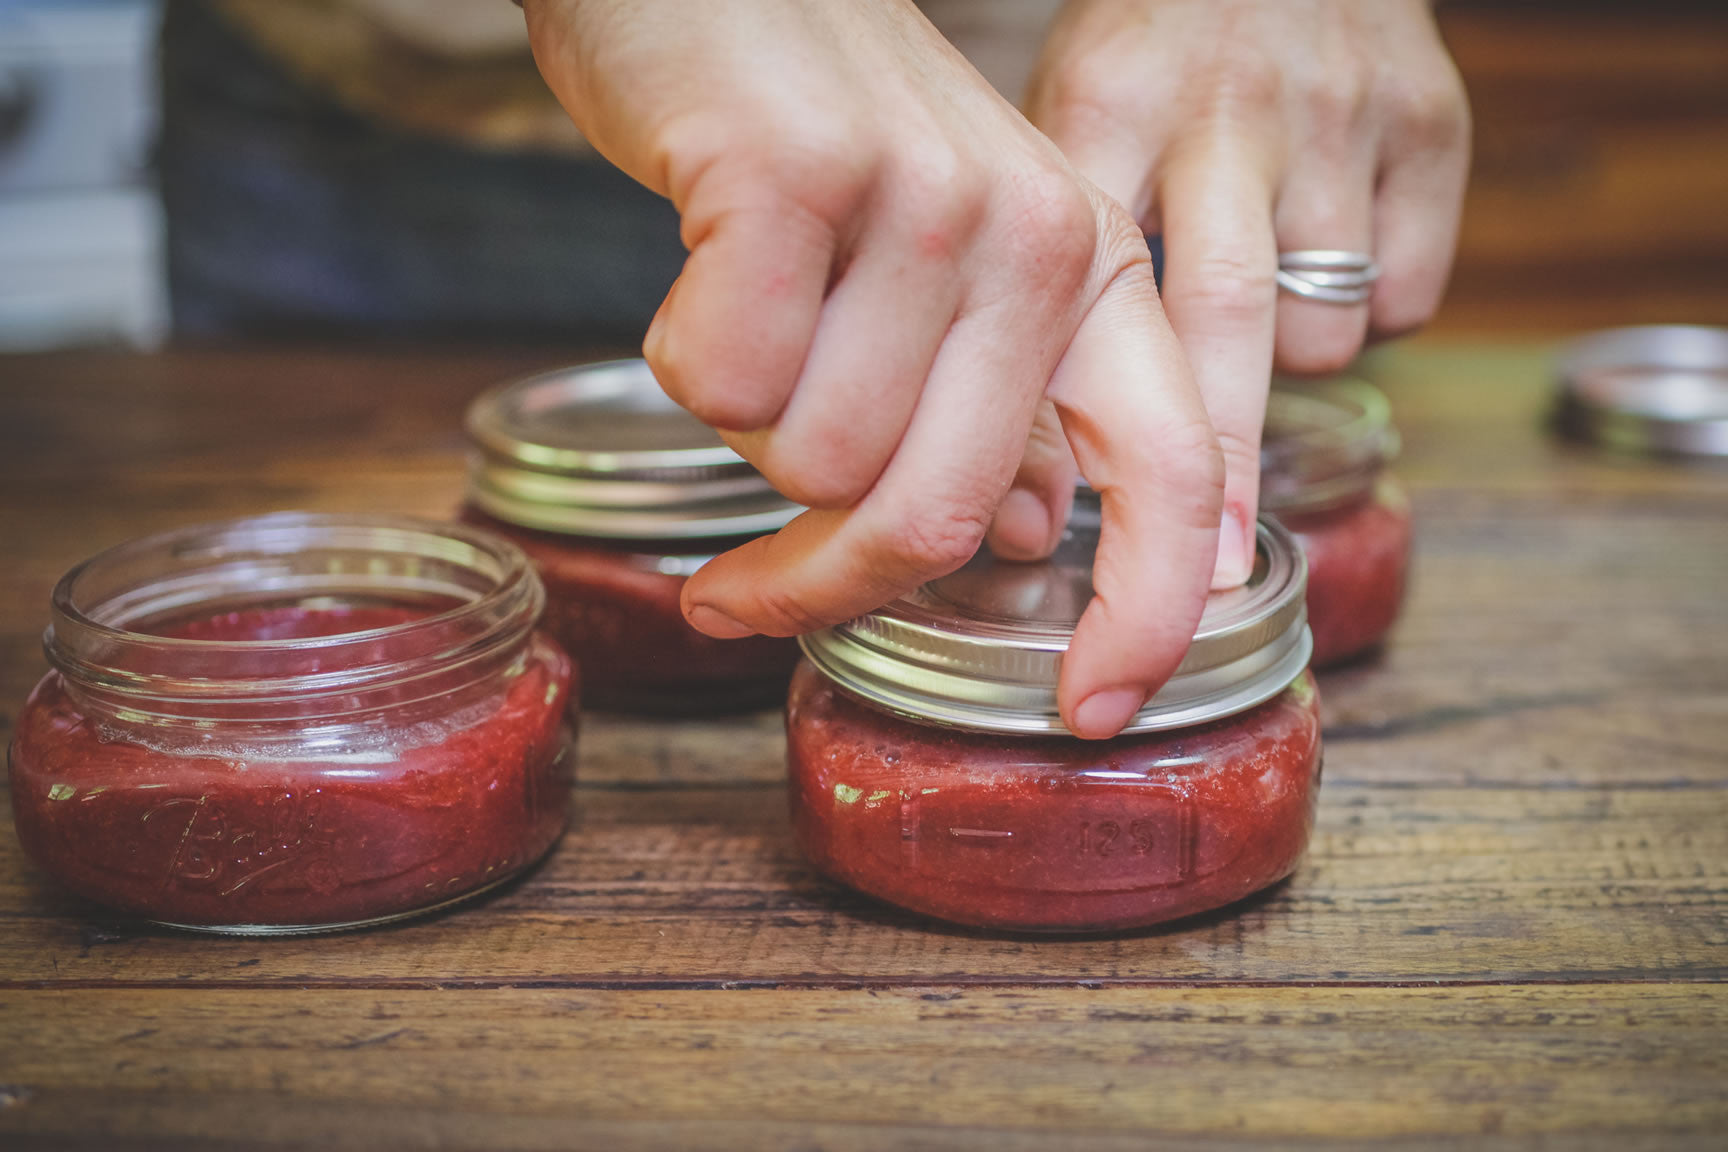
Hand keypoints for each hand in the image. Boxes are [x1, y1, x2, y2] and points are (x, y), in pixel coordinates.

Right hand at [523, 0, 1223, 737]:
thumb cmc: (825, 134)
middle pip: (930, 517)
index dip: (1145, 614)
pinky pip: (722, 381)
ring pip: (811, 460)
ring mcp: (920, 204)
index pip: (1166, 471)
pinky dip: (687, 360)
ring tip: (749, 321)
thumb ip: (1001, 398)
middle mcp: (1031, 237)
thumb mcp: (954, 258)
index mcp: (1090, 267)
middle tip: (740, 586)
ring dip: (750, 427)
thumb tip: (1024, 535)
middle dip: (817, 577)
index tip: (1087, 712)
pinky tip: (701, 281)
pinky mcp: (795, 179)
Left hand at [1024, 0, 1469, 585]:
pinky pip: (1402, 296)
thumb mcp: (1071, 118)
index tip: (1086, 547)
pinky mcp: (1431, 126)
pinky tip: (1324, 263)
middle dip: (1220, 467)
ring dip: (1279, 369)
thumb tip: (1041, 475)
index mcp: (1110, 105)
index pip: (1092, 288)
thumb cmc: (1156, 46)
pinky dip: (1365, 318)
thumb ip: (1053, 263)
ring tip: (1250, 318)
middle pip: (1225, 320)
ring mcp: (1337, 120)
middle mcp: (1225, 114)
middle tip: (1213, 566)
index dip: (1093, 427)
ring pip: (1317, 326)